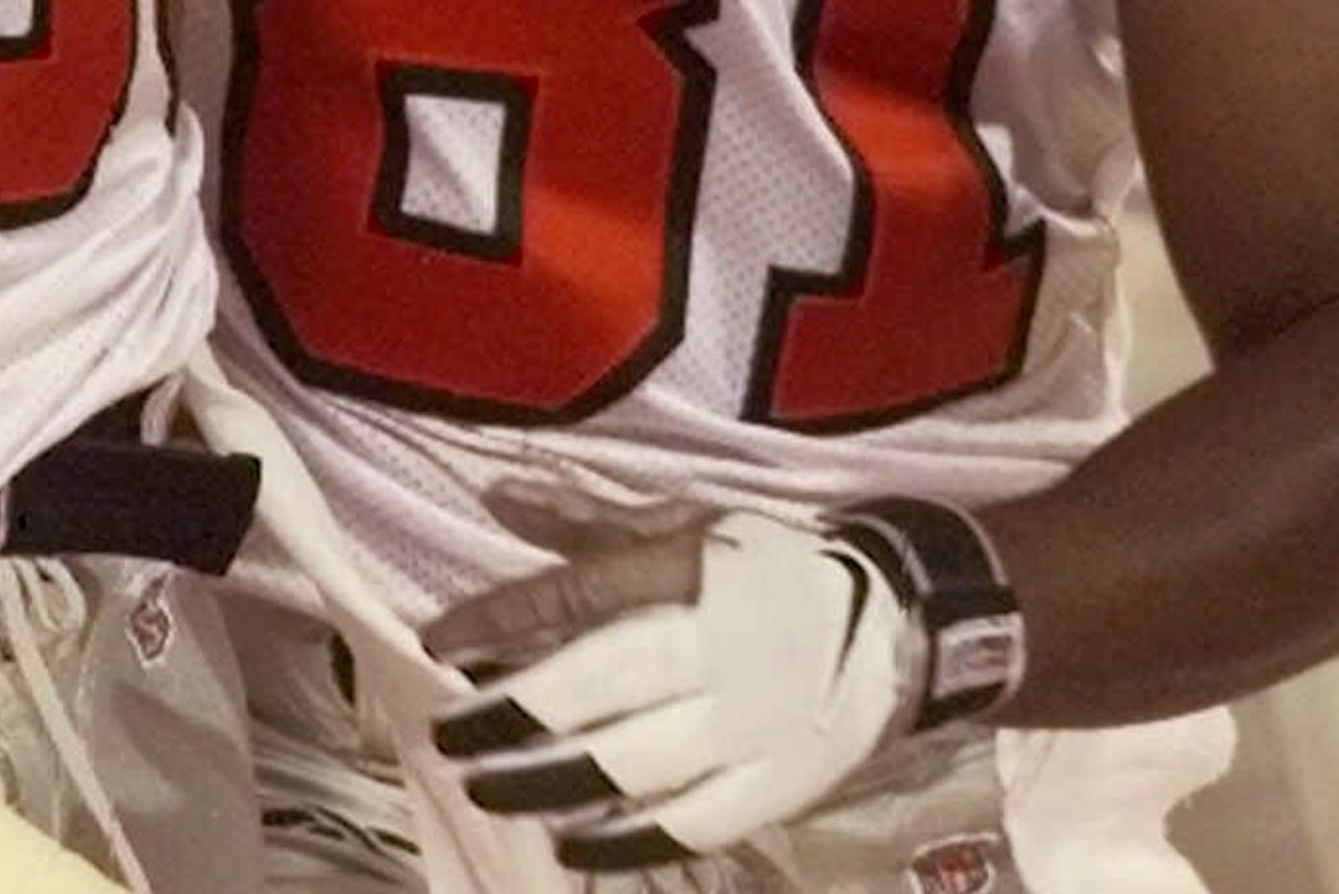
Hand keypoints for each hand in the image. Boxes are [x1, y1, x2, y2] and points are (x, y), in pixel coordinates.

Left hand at [422, 507, 917, 866]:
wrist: (901, 624)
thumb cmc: (770, 566)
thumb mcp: (687, 522)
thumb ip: (586, 520)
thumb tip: (496, 495)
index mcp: (687, 575)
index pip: (575, 597)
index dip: (498, 621)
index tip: (437, 642)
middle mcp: (709, 653)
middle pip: (590, 692)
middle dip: (506, 719)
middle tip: (448, 736)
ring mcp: (743, 728)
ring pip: (628, 768)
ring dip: (545, 785)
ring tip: (487, 788)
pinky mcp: (771, 787)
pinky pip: (685, 825)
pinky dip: (619, 843)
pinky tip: (567, 845)